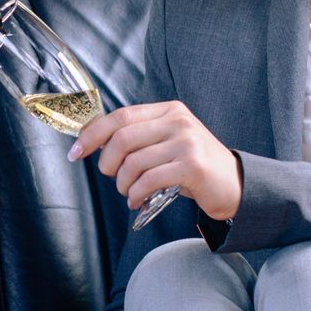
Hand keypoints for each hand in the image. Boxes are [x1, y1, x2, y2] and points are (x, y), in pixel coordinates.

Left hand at [68, 101, 241, 221]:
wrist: (235, 185)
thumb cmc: (193, 167)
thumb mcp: (168, 142)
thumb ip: (139, 138)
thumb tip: (93, 143)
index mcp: (168, 110)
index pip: (120, 116)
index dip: (93, 134)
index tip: (76, 152)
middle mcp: (178, 121)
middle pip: (122, 138)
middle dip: (107, 164)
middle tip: (112, 179)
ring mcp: (187, 142)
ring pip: (133, 162)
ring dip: (122, 184)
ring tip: (129, 193)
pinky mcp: (192, 166)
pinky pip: (148, 179)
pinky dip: (136, 194)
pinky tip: (138, 200)